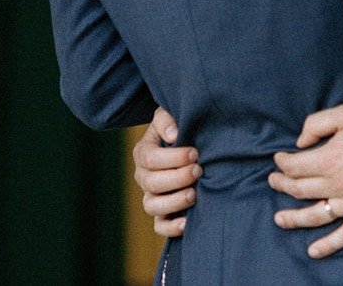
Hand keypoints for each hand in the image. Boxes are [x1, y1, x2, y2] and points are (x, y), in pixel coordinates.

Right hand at [132, 107, 200, 237]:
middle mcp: (143, 176)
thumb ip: (167, 121)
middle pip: (152, 183)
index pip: (151, 159)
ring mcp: (151, 196)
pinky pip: (160, 226)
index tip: (194, 153)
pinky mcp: (162, 213)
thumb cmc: (180, 126)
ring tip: (194, 194)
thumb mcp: (169, 115)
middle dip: (177, 178)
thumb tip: (173, 135)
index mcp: (143, 152)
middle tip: (199, 170)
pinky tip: (188, 222)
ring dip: (174, 202)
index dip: (173, 158)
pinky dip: (171, 228)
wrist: (188, 143)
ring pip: (152, 206)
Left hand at [268, 100, 342, 258]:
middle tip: (274, 182)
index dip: (282, 163)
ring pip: (314, 216)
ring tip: (280, 218)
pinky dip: (327, 246)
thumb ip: (316, 124)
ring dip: (293, 218)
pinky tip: (313, 251)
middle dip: (282, 186)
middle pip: (299, 190)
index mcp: (329, 159)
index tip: (280, 158)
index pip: (294, 167)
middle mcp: (337, 185)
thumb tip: (300, 143)